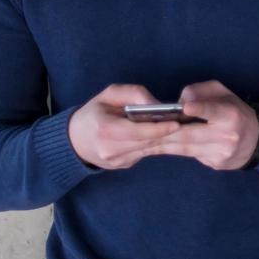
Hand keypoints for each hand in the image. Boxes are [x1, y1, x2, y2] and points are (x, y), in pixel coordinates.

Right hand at [67, 84, 183, 169]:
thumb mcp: (109, 94)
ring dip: (164, 139)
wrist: (73, 140)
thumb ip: (133, 93)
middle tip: (185, 123)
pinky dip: (154, 143)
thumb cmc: (93, 112)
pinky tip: (164, 135)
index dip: (159, 128)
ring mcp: (116, 161)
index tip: (177, 122)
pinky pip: (143, 153)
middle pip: (147, 142)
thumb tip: (156, 104)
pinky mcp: (122, 165)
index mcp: (105, 130)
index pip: (138, 132)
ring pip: (148, 149)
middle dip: (167, 133)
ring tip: (180, 128)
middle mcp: (110, 149)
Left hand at [150, 80, 258, 170]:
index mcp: (231, 115)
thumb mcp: (224, 94)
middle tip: (144, 129)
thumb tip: (181, 102)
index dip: (201, 109)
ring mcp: (220, 153)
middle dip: (166, 132)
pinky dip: (170, 151)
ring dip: (161, 144)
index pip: (214, 112)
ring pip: (185, 148)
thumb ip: (203, 91)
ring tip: (140, 141)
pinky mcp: (214, 164)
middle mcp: (227, 136)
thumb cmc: (235, 111)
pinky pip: (189, 156)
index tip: (186, 108)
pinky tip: (153, 148)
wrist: (255, 141)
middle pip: (191, 135)